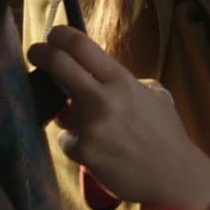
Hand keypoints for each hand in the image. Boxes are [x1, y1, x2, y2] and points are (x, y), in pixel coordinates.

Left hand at [27, 26, 209, 209]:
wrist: (172, 174)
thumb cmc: (166, 132)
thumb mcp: (154, 95)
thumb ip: (124, 82)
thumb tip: (97, 75)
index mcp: (121, 81)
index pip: (81, 46)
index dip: (60, 35)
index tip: (53, 35)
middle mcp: (101, 99)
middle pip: (58, 64)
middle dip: (41, 54)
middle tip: (37, 53)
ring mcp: (88, 126)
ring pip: (60, 110)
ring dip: (69, 114)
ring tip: (96, 126)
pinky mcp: (80, 151)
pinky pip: (68, 139)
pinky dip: (79, 141)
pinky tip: (99, 148)